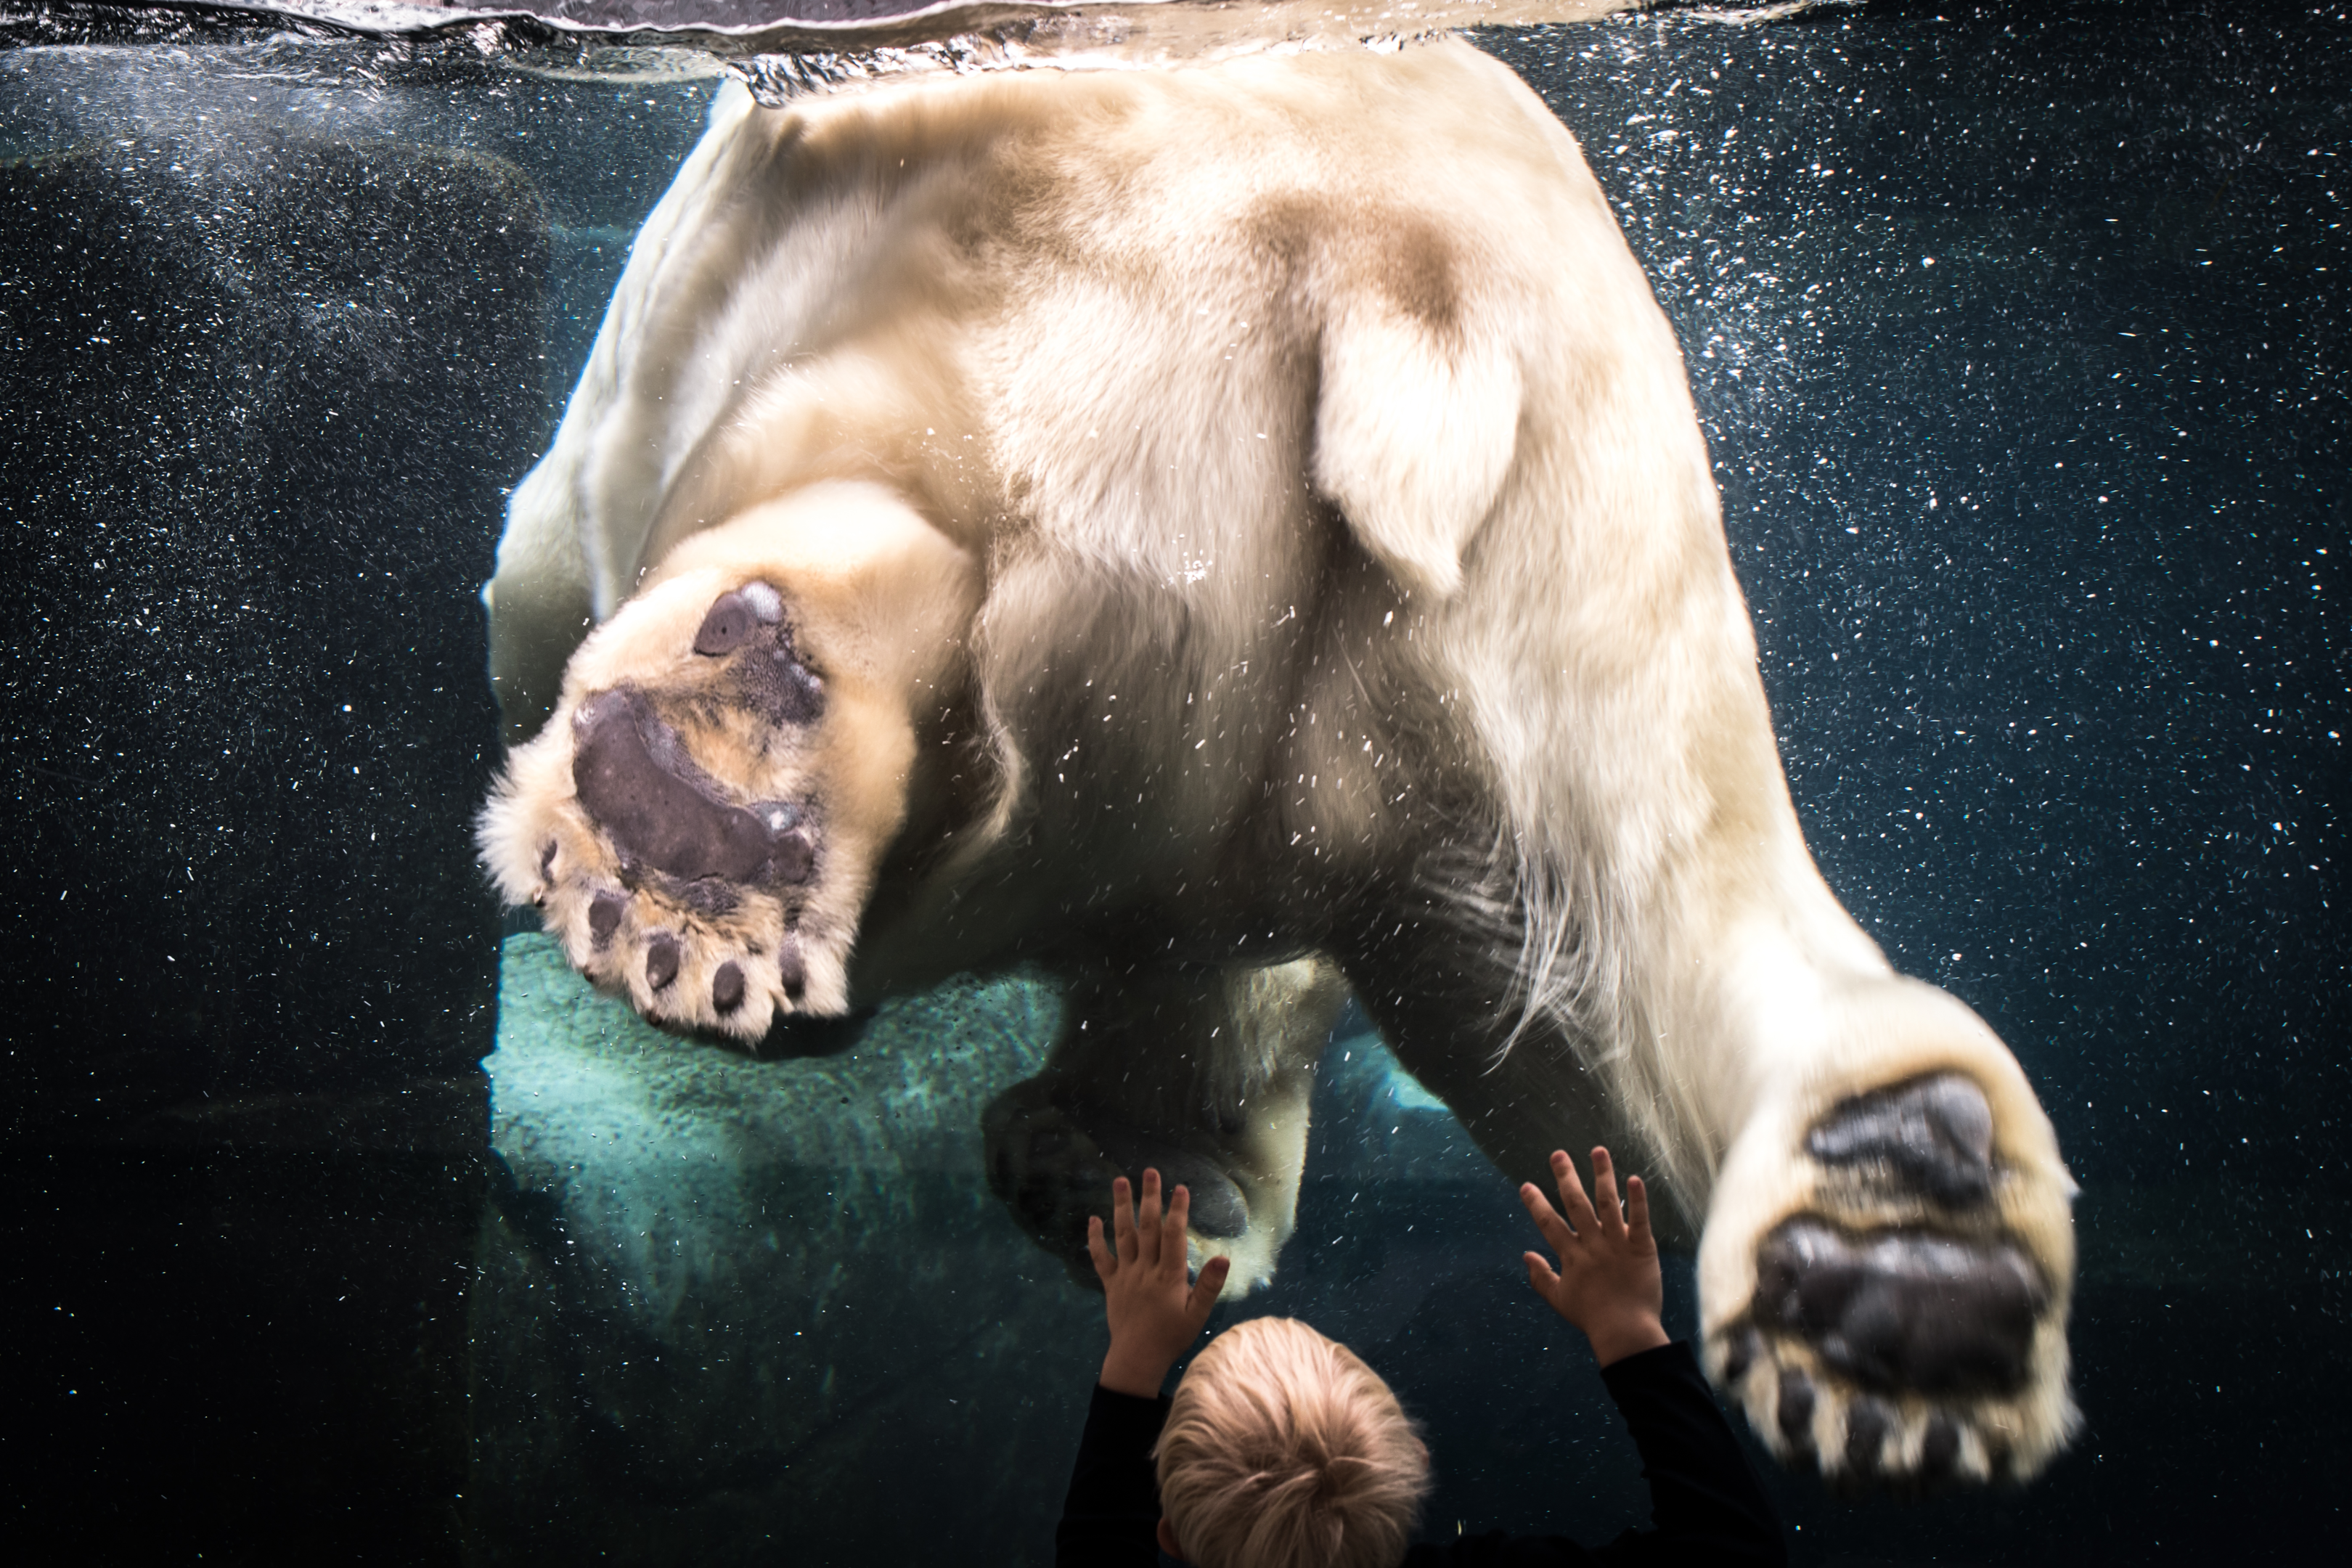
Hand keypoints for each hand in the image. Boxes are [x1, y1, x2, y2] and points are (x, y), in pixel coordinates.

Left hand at [1088, 1168, 1230, 1397]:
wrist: (1137, 1360)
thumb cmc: (1171, 1338)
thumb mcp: (1197, 1315)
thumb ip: (1210, 1285)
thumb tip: (1225, 1257)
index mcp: (1169, 1276)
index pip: (1174, 1236)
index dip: (1177, 1210)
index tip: (1180, 1187)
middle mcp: (1145, 1270)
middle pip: (1147, 1227)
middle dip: (1150, 1197)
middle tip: (1151, 1171)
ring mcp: (1126, 1275)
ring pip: (1123, 1235)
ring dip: (1121, 1206)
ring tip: (1120, 1180)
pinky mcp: (1111, 1284)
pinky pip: (1101, 1258)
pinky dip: (1095, 1239)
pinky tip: (1093, 1218)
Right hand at [1520, 1146, 1667, 1367]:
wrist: (1626, 1332)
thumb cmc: (1592, 1318)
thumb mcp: (1560, 1300)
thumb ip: (1541, 1277)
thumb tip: (1525, 1255)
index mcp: (1572, 1256)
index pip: (1550, 1224)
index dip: (1536, 1204)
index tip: (1526, 1185)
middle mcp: (1592, 1245)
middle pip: (1577, 1204)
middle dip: (1566, 1177)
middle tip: (1558, 1155)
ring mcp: (1617, 1245)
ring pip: (1608, 1203)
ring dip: (1602, 1175)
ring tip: (1598, 1151)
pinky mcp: (1642, 1249)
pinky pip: (1639, 1220)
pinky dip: (1638, 1200)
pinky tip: (1634, 1178)